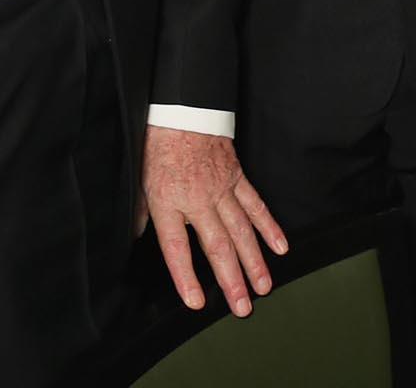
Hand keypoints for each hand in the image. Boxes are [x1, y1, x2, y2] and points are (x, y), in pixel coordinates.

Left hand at [141, 126, 286, 317]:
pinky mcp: (237, 177)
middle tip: (242, 307)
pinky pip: (256, 205)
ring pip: (242, 230)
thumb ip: (141, 214)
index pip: (177, 247)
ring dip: (254, 261)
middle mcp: (198, 199)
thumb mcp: (139, 180)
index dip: (186, 277)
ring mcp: (222, 188)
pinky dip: (269, 226)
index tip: (196, 302)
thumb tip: (135, 238)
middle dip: (231, 279)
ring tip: (264, 287)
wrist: (182, 108)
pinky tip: (280, 246)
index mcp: (168, 201)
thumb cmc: (157, 144)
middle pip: (217, 246)